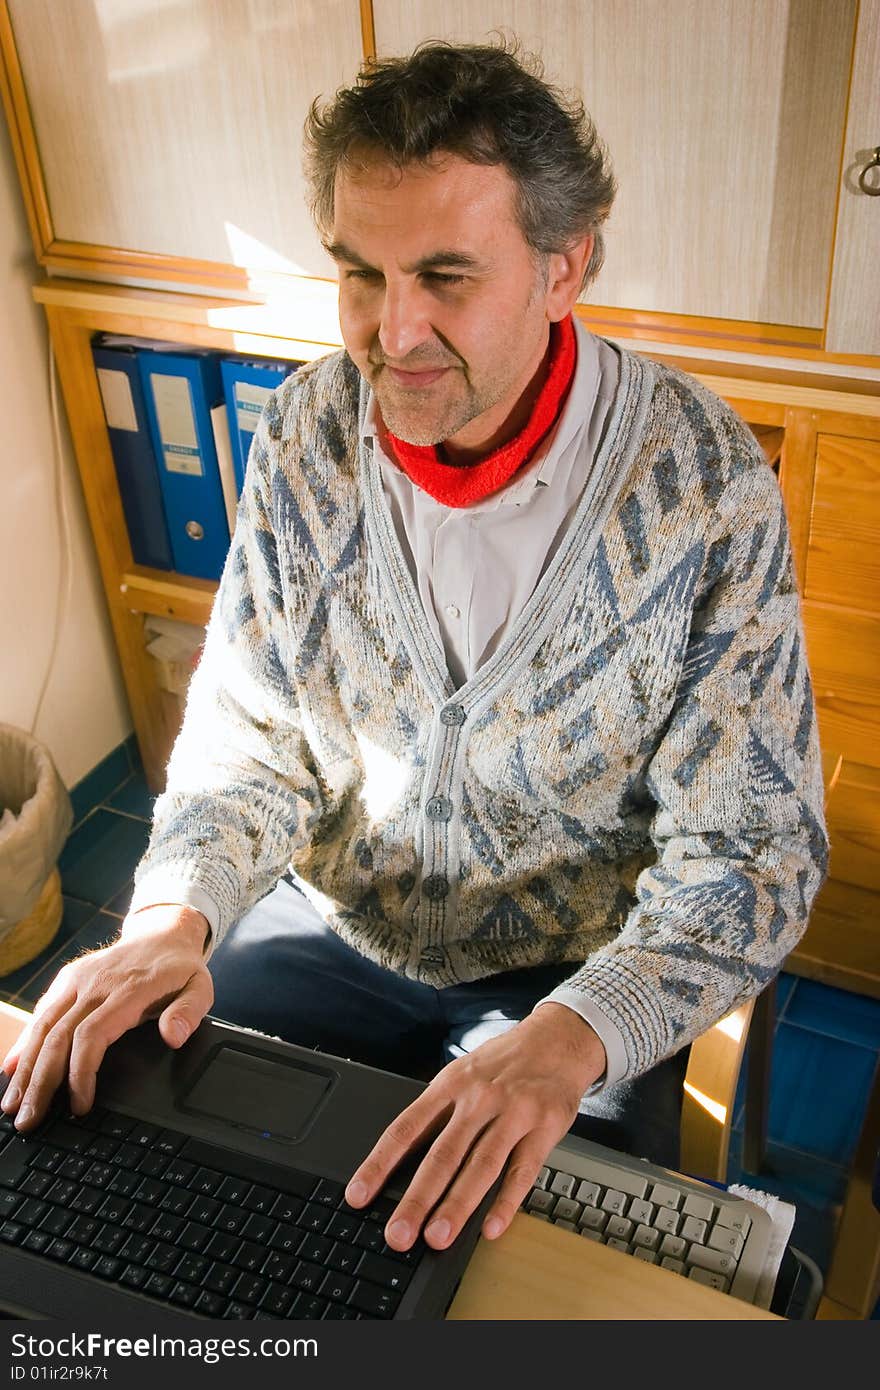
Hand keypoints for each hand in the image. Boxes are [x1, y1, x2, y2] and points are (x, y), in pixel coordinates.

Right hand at [1, 904, 211, 1129]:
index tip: (79, 1105)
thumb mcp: (200, 988)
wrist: (163, 933)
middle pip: (58, 1036)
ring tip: (12, 1105)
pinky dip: (25, 1042)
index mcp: (127, 989)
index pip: (92, 1035)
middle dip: (40, 1082)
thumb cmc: (179, 969)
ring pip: (43, 1025)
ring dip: (25, 1067)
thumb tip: (174, 1036)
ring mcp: (77, 979)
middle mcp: (95, 983)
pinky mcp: (67, 979)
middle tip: (29, 1119)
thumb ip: (189, 1012)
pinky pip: (42, 1012)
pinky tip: (12, 1070)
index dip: (80, 1073)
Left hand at [344, 1003, 605, 1251]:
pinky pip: (523, 1171)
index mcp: (450, 1085)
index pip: (406, 1127)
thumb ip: (438, 1114)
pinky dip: (507, 1202)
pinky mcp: (544, 1128)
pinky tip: (492, 1228)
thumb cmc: (504, 1063)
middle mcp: (479, 1098)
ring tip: (437, 1237)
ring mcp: (513, 1113)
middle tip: (398, 1234)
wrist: (559, 1038)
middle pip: (442, 1154)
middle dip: (417, 1198)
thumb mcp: (463, 1074)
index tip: (358, 1195)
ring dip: (457, 1205)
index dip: (379, 1163)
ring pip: (481, 1165)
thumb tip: (401, 1162)